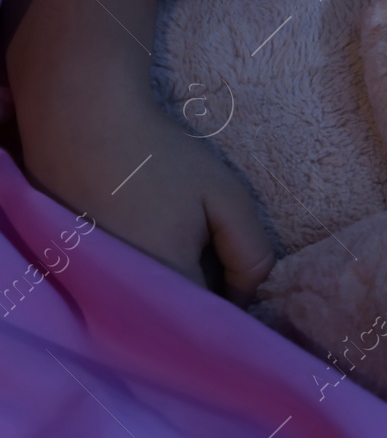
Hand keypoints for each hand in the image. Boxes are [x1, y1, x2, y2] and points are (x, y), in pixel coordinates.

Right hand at [21, 100, 274, 304]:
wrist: (83, 124)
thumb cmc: (160, 157)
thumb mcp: (226, 198)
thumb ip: (250, 253)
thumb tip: (247, 297)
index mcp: (167, 282)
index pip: (209, 324)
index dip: (232, 315)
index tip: (243, 292)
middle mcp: (123, 298)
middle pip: (175, 322)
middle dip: (201, 308)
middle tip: (218, 271)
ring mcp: (93, 287)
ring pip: (146, 309)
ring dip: (170, 294)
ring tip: (182, 252)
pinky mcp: (74, 273)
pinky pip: (120, 293)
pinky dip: (141, 280)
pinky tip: (150, 245)